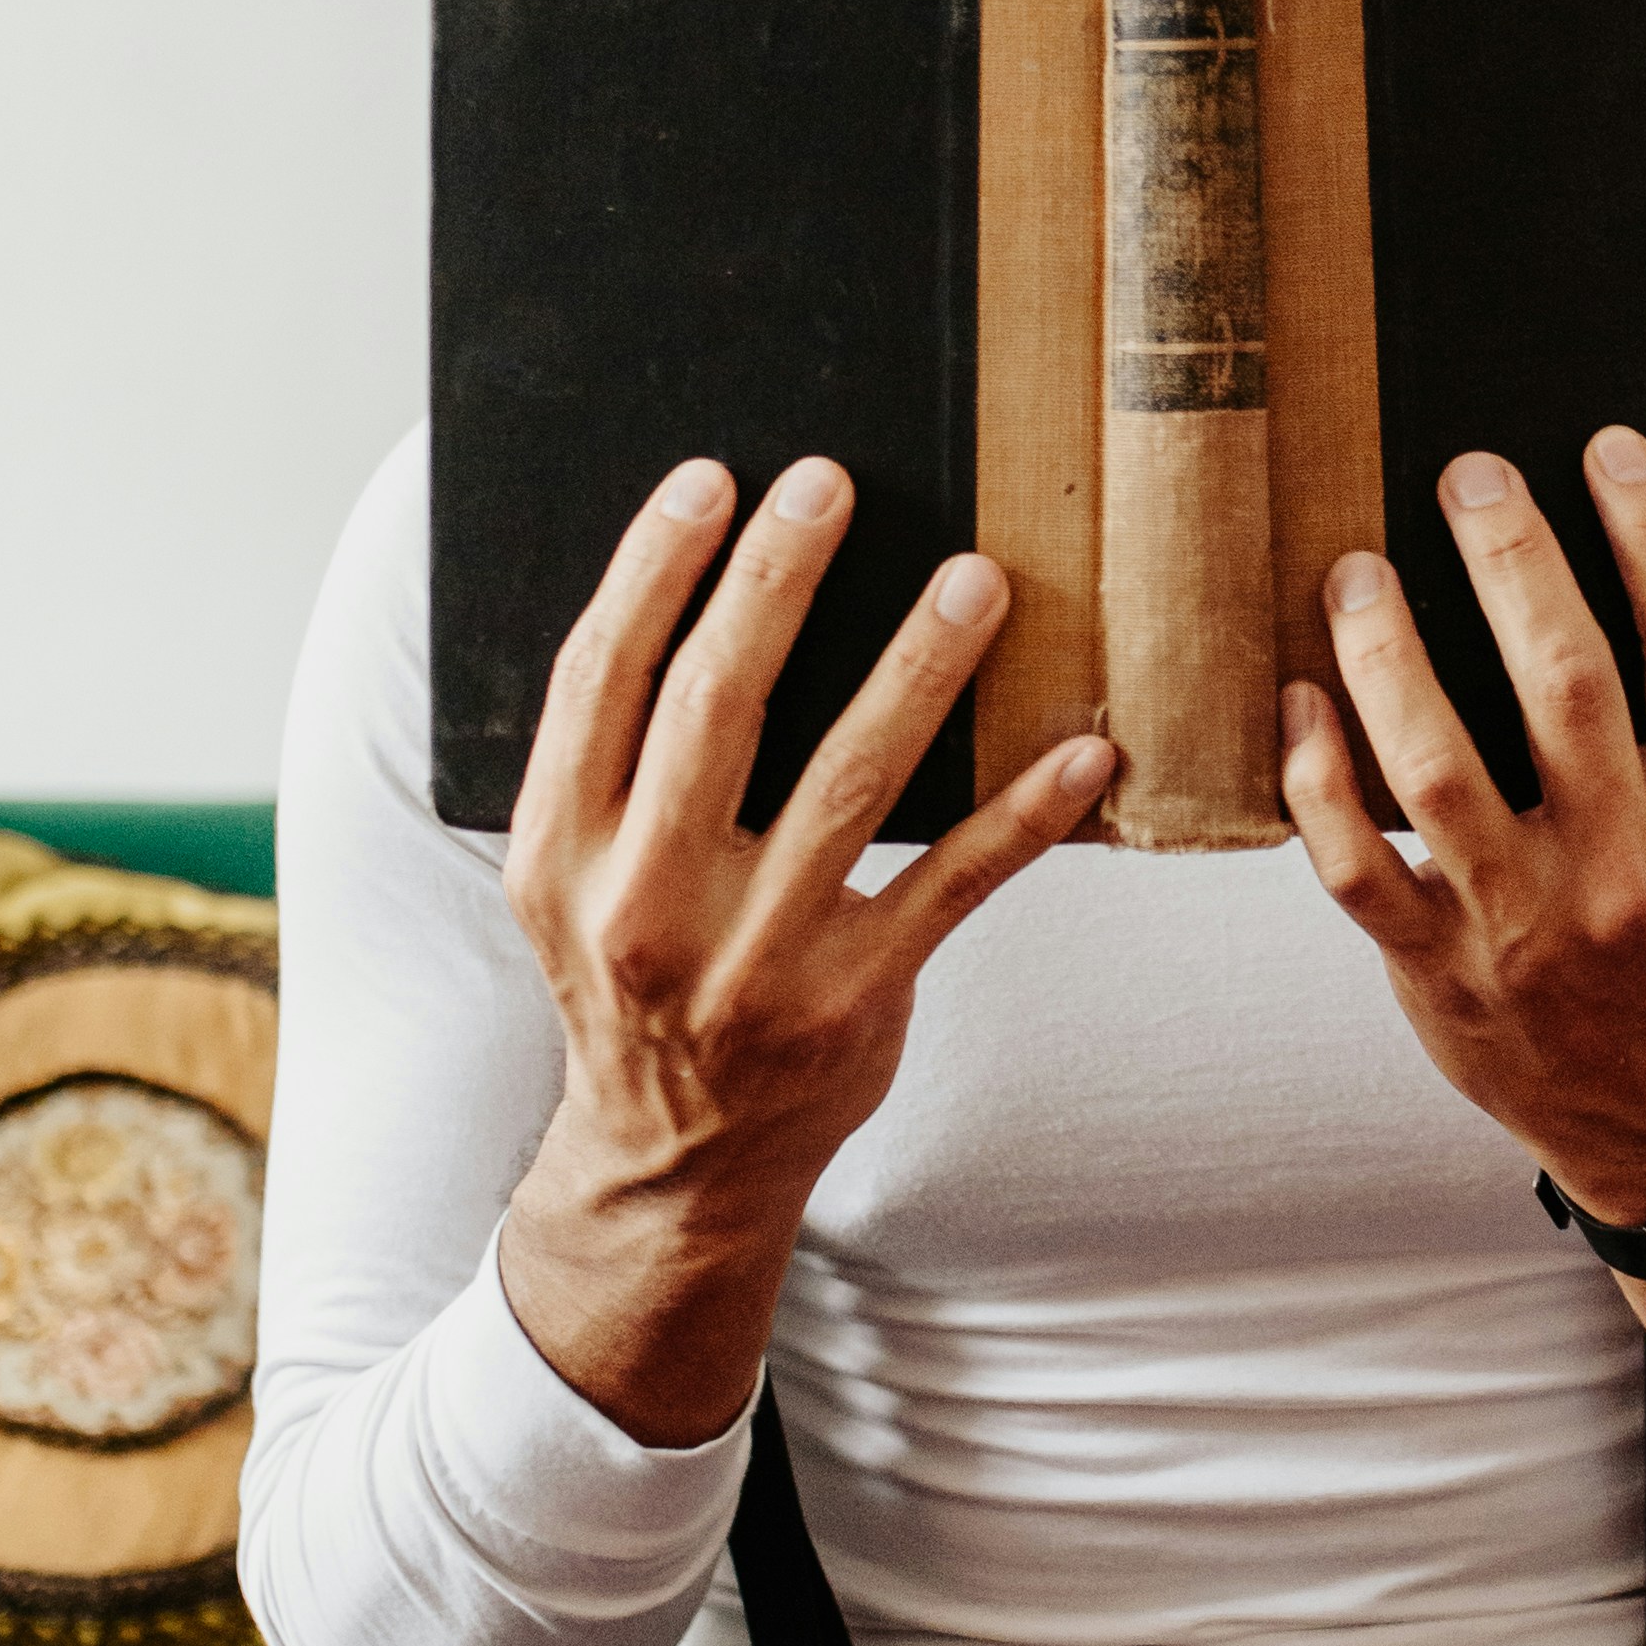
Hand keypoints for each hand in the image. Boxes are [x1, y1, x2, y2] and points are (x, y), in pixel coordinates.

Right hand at [499, 453, 1114, 1447]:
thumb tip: (697, 587)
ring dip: (920, 669)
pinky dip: (1026, 813)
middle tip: (829, 485)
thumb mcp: (575, 881)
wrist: (674, 1163)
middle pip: (716, 710)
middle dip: (775, 584)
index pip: (600, 682)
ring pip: (852, 783)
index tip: (708, 482)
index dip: (651, 573)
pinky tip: (1084, 748)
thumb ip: (612, 763)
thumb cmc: (635, 978)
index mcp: (562, 855)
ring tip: (976, 579)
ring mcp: (756, 961)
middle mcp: (648, 907)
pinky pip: (956, 885)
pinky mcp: (855, 1002)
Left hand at [1279, 425, 1645, 1450]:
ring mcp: (1526, 925)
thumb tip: (1592, 574)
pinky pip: (1356, 864)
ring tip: (1358, 572)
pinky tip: (1300, 702)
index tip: (1605, 449)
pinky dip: (1317, 777)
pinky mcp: (1439, 973)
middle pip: (1568, 682)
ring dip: (1389, 651)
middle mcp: (1628, 868)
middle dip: (1512, 561)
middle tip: (1470, 478)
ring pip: (1438, 763)